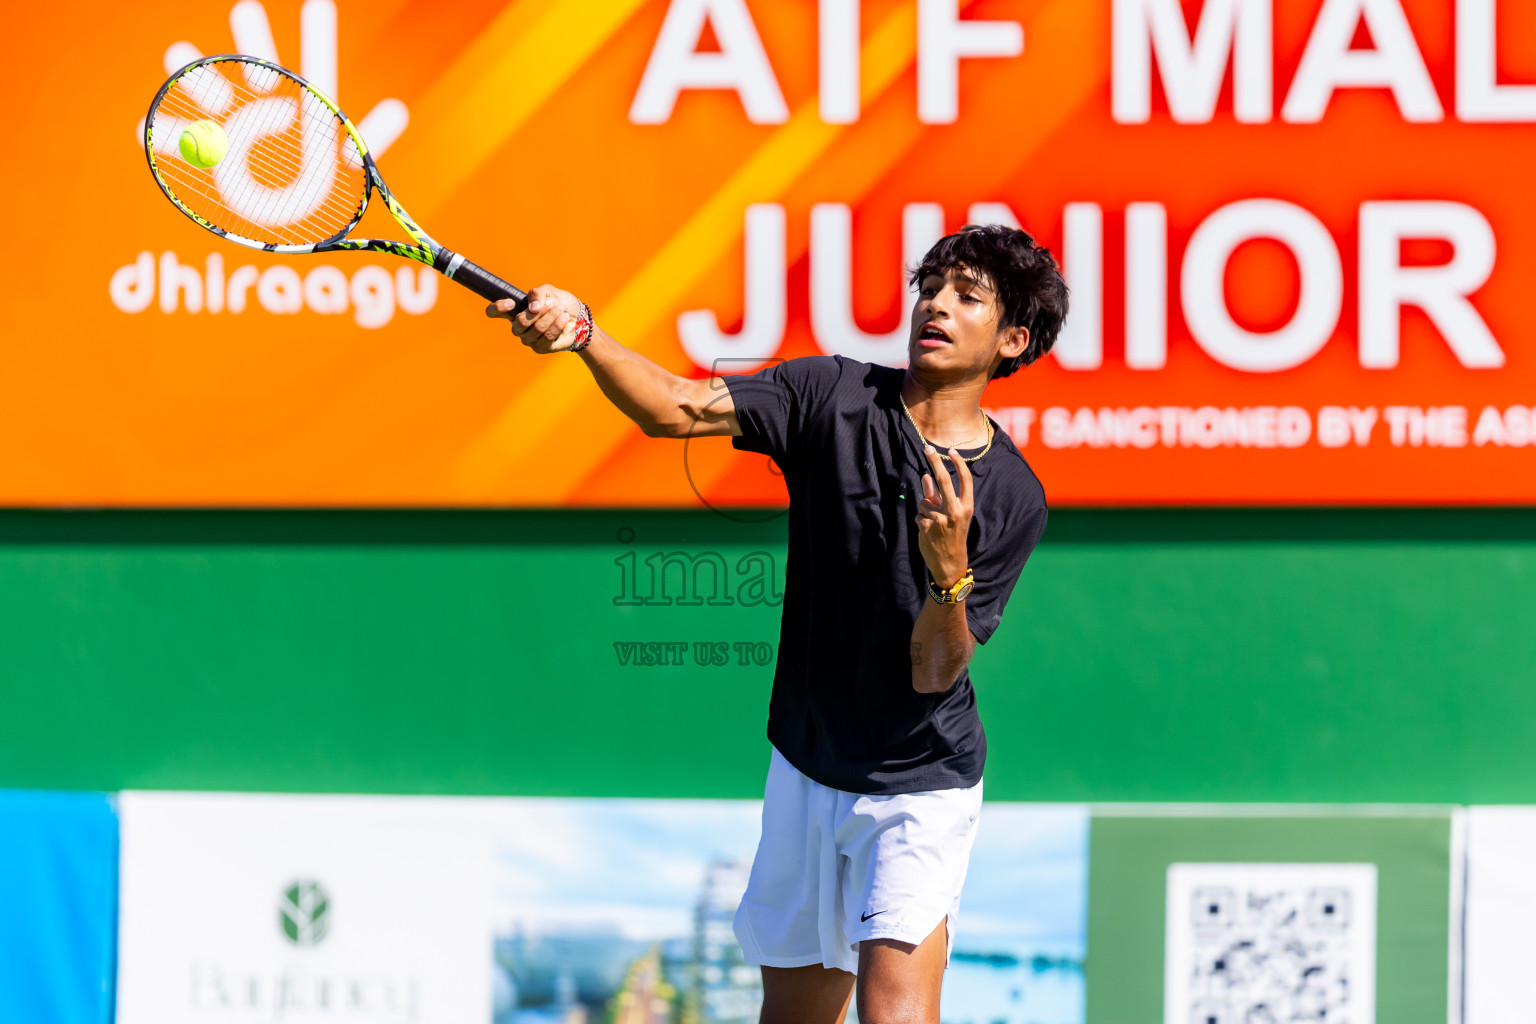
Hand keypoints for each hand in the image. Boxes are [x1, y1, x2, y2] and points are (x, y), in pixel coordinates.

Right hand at [485, 284, 582, 352]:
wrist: (577, 317)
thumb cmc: (558, 302)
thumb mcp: (548, 291)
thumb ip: (538, 294)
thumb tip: (534, 307)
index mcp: (514, 311)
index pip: (493, 312)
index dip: (498, 308)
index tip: (512, 303)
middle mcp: (518, 328)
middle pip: (520, 323)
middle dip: (540, 312)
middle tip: (553, 303)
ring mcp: (528, 340)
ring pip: (537, 329)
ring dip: (551, 317)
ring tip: (561, 309)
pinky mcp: (541, 348)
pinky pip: (547, 338)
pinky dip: (557, 326)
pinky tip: (564, 319)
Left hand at [916, 445, 972, 587]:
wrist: (950, 562)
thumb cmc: (953, 536)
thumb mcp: (953, 516)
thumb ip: (938, 496)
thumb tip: (926, 476)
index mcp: (966, 507)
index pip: (964, 480)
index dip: (958, 464)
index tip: (951, 451)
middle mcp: (955, 511)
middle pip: (943, 480)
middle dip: (935, 462)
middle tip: (927, 448)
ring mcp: (939, 519)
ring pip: (924, 501)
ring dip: (925, 509)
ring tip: (933, 524)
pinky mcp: (926, 526)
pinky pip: (918, 515)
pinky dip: (920, 521)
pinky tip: (928, 532)